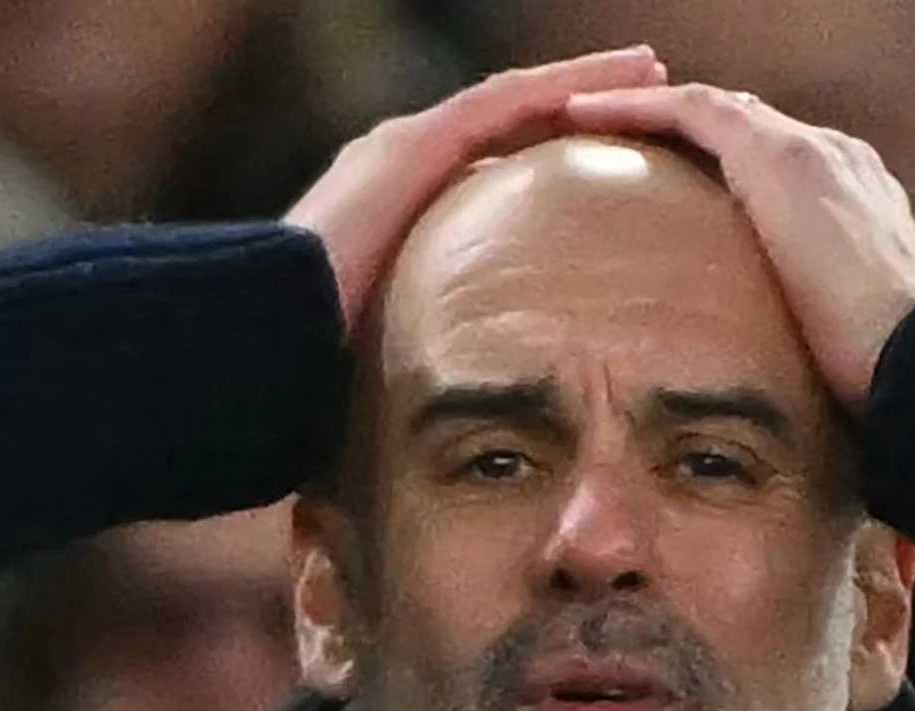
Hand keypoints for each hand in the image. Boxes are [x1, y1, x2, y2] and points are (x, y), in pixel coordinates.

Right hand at [285, 47, 667, 333]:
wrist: (265, 333)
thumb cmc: (310, 369)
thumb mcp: (385, 360)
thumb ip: (421, 367)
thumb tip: (438, 436)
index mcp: (394, 209)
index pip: (485, 170)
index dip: (544, 159)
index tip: (600, 162)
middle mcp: (399, 164)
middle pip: (506, 125)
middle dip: (572, 107)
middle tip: (642, 98)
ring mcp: (404, 146)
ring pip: (516, 99)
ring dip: (584, 81)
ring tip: (648, 70)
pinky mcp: (416, 143)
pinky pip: (509, 101)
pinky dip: (568, 84)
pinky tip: (625, 75)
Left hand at [553, 83, 914, 405]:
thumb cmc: (888, 381)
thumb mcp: (837, 353)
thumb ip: (802, 346)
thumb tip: (772, 399)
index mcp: (860, 203)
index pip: (773, 170)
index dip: (717, 173)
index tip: (664, 194)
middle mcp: (840, 159)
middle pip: (740, 128)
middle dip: (676, 131)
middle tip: (607, 143)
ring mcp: (813, 151)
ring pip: (712, 109)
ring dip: (644, 109)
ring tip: (581, 118)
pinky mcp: (780, 157)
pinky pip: (691, 111)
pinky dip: (637, 110)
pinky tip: (584, 118)